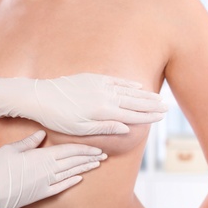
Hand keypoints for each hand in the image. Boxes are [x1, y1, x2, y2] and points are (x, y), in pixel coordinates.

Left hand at [0, 73, 167, 134]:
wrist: (40, 96)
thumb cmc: (59, 117)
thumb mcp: (80, 129)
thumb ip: (106, 127)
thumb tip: (126, 127)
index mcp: (104, 111)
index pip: (132, 114)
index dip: (148, 116)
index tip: (161, 117)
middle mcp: (106, 96)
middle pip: (135, 101)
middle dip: (152, 105)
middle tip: (167, 107)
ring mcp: (101, 85)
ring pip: (129, 91)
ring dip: (145, 95)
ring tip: (158, 97)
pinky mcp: (95, 78)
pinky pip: (117, 81)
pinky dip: (129, 84)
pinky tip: (138, 86)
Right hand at [0, 130, 105, 207]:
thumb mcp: (11, 150)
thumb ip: (29, 142)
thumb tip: (42, 134)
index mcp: (43, 157)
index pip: (71, 150)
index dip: (86, 149)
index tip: (98, 148)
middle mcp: (49, 170)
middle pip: (74, 161)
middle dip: (90, 157)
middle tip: (104, 155)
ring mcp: (46, 183)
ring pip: (71, 173)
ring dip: (85, 168)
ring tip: (97, 164)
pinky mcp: (41, 194)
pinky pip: (61, 187)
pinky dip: (71, 182)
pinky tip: (80, 178)